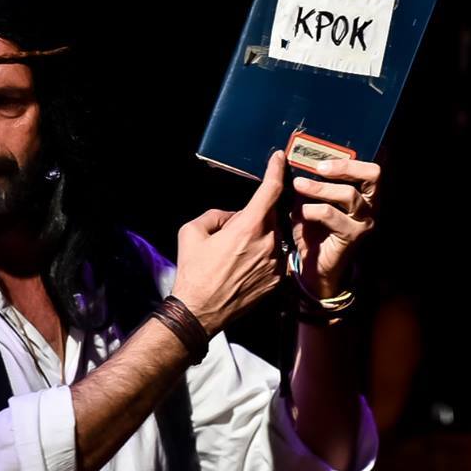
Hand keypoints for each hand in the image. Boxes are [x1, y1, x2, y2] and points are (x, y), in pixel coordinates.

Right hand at [171, 150, 286, 335]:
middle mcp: (269, 243)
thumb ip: (215, 215)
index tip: (278, 158)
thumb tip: (232, 217)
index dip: (275, 170)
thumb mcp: (191, 232)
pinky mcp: (278, 280)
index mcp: (249, 227)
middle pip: (272, 215)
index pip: (270, 190)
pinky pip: (276, 257)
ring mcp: (277, 263)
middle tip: (234, 230)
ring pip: (274, 237)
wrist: (200, 311)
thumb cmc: (193, 272)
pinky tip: (244, 267)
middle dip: (255, 216)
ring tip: (236, 255)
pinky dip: (264, 256)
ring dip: (260, 238)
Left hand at [290, 158, 379, 297]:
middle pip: (371, 176)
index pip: (372, 171)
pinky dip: (310, 210)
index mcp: (363, 195)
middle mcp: (370, 207)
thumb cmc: (313, 230)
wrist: (314, 266)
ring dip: (320, 187)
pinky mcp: (351, 236)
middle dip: (342, 167)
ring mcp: (363, 222)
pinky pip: (330, 215)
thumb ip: (310, 185)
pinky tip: (297, 213)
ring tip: (298, 185)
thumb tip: (294, 162)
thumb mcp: (312, 203)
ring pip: (348, 194)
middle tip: (316, 167)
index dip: (352, 162)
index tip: (324, 159)